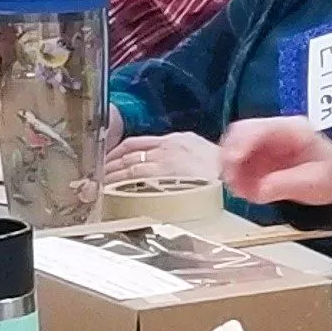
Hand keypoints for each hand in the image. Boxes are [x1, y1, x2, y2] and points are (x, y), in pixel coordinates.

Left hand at [101, 130, 223, 189]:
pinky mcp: (163, 177)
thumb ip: (183, 154)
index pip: (138, 143)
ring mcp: (163, 162)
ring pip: (127, 166)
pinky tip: (110, 189)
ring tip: (98, 183)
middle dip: (110, 163)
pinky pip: (133, 179)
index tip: (108, 159)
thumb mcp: (203, 153)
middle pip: (128, 154)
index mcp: (176, 141)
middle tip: (95, 173)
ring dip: (110, 174)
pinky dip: (118, 183)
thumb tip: (171, 165)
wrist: (236, 177)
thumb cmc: (225, 172)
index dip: (119, 152)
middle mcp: (166, 148)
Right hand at [222, 116, 331, 207]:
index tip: (233, 160)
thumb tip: (260, 189)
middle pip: (239, 133)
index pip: (259, 128)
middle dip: (229, 155)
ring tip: (238, 189)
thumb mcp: (316, 181)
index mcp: (293, 129)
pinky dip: (235, 177)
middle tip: (230, 178)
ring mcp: (263, 145)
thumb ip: (287, 184)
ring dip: (230, 168)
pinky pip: (237, 164)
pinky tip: (243, 190)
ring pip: (233, 148)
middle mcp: (274, 133)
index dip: (241, 142)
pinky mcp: (257, 159)